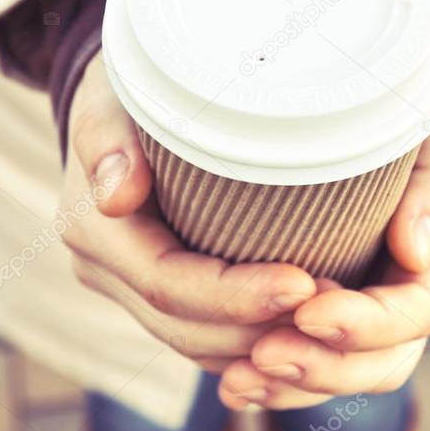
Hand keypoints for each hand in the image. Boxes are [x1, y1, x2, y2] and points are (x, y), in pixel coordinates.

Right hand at [60, 53, 317, 371]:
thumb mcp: (112, 95)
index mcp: (94, 230)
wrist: (114, 96)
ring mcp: (127, 287)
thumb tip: (117, 196)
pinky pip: (203, 336)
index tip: (303, 284)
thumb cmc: (125, 87)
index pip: (168, 284)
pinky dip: (251, 340)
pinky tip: (302, 328)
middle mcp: (105, 270)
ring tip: (331, 321)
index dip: (235, 295)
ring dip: (262, 343)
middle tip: (335, 309)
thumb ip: (107, 139)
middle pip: (186, 327)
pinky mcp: (155, 292)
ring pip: (197, 343)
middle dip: (261, 328)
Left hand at [219, 85, 429, 408]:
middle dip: (321, 367)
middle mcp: (409, 299)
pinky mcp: (329, 314)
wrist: (408, 126)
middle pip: (378, 364)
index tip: (309, 308)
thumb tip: (415, 252)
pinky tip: (231, 382)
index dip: (364, 323)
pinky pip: (309, 363)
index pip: (413, 315)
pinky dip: (274, 379)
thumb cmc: (426, 120)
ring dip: (289, 385)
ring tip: (237, 381)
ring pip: (339, 374)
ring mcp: (370, 314)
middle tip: (263, 354)